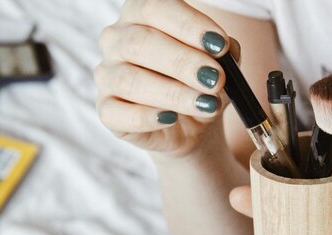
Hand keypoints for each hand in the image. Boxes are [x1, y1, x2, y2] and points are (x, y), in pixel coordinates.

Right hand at [95, 0, 237, 156]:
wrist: (190, 125)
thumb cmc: (199, 84)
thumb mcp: (220, 65)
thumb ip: (224, 53)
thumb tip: (225, 51)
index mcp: (141, 14)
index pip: (156, 7)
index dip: (188, 24)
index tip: (220, 45)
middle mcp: (117, 39)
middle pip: (141, 42)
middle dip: (183, 62)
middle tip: (215, 79)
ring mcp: (107, 75)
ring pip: (130, 80)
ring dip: (173, 93)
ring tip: (206, 104)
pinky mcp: (106, 110)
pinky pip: (116, 113)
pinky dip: (146, 117)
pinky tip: (171, 118)